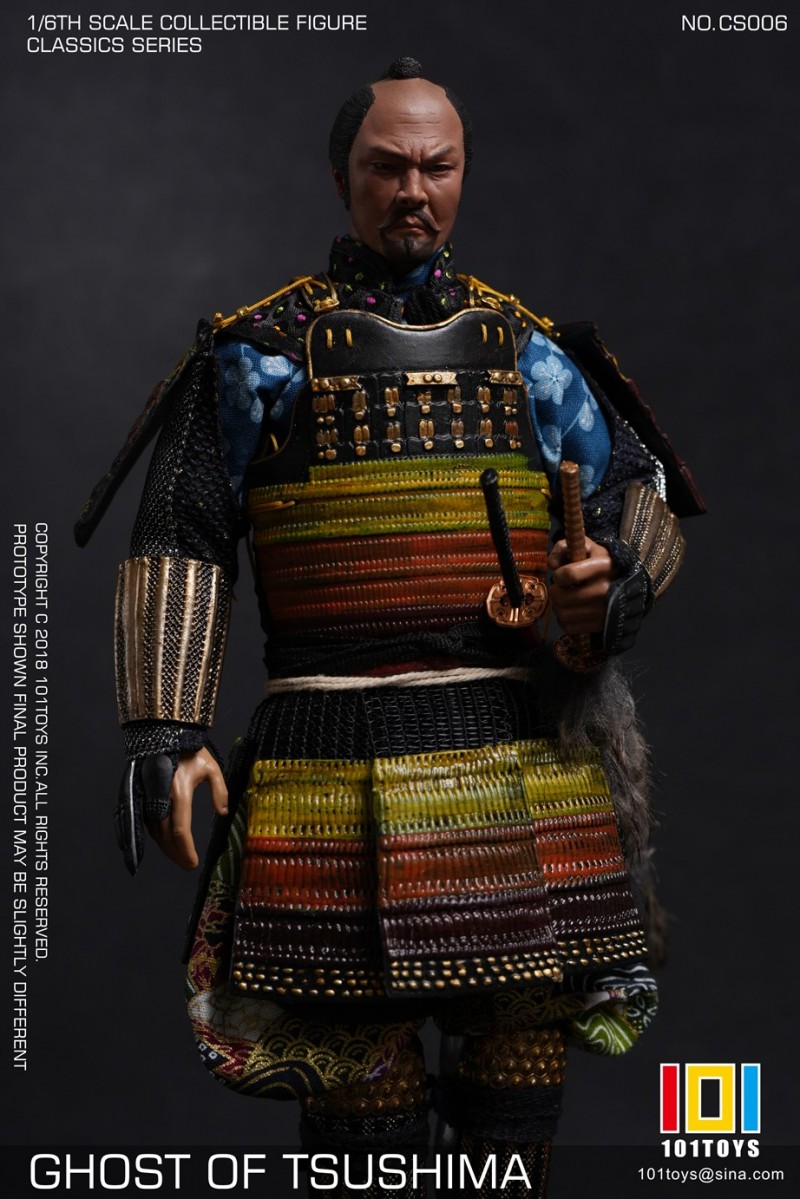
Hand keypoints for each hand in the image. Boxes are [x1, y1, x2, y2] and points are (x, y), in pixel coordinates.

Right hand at [146, 749, 227, 869]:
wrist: (163, 730)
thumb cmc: (189, 748)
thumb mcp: (212, 767)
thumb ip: (220, 791)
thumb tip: (223, 812)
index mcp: (179, 791)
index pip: (180, 830)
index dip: (185, 850)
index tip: (193, 863)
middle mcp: (159, 797)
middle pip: (165, 836)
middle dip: (176, 853)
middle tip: (187, 864)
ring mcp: (146, 795)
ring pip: (153, 830)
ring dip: (164, 846)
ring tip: (178, 854)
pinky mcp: (138, 794)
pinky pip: (143, 821)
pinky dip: (152, 835)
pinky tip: (161, 842)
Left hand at [547, 537, 616, 634]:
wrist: (628, 584)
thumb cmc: (600, 562)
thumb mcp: (585, 546)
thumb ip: (563, 548)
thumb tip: (552, 565)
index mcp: (603, 566)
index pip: (569, 574)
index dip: (558, 575)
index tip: (561, 575)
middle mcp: (605, 590)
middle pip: (562, 597)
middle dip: (555, 592)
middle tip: (559, 589)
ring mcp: (604, 611)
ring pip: (563, 614)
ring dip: (558, 607)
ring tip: (564, 600)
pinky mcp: (601, 626)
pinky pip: (570, 628)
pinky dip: (565, 621)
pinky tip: (571, 611)